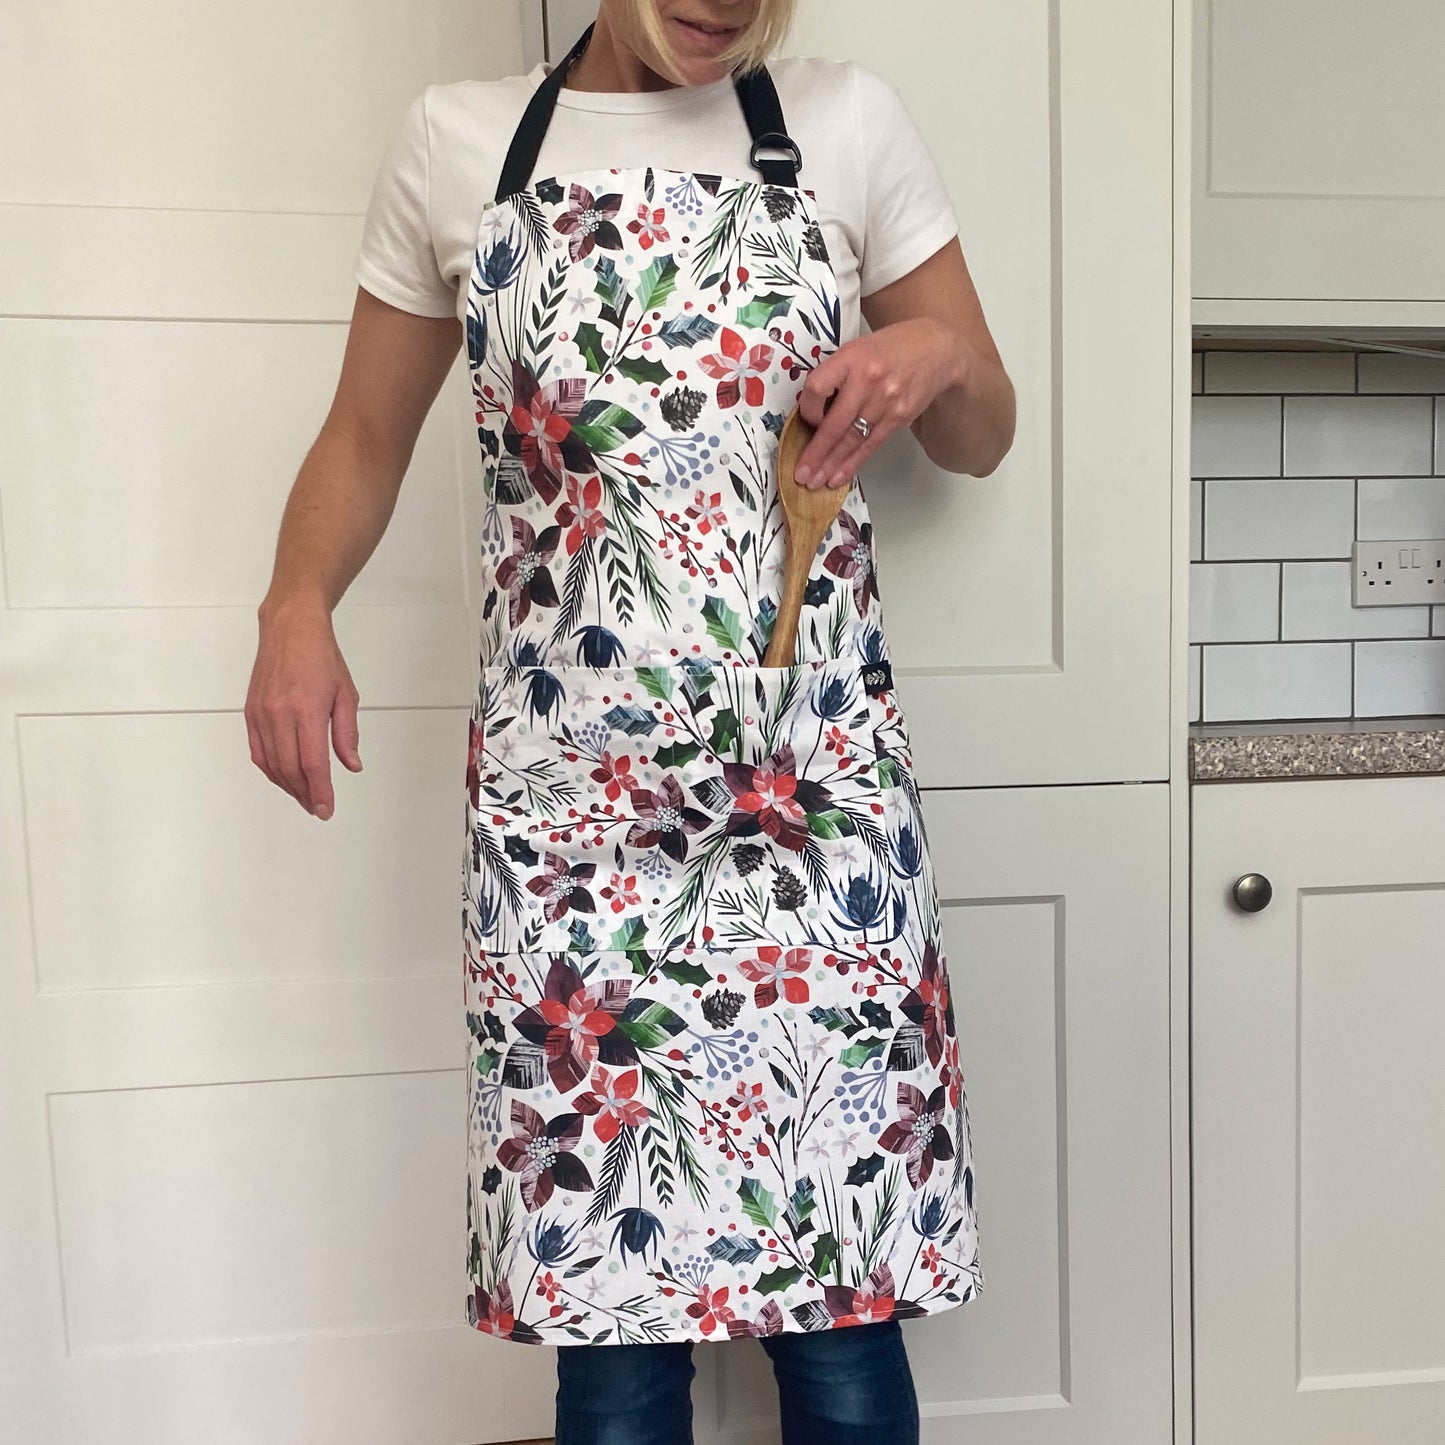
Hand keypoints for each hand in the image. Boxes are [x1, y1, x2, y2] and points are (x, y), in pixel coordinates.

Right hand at [245, 599, 362, 819]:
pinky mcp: (250, 713)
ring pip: (272, 764)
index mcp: (306, 710)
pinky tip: (284, 779)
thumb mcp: (346, 694)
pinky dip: (271, 770)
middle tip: (319, 808)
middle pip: (291, 768)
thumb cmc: (322, 658)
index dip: (320, 791)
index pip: (312, 763)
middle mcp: (279, 715)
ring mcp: (261, 715)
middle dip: (305, 794)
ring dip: (288, 786)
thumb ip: (347, 733)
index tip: (327, 809)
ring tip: (305, 798)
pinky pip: (258, 751)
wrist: (289, 628)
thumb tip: (351, 766)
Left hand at [793, 319, 966, 488]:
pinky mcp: (898, 418)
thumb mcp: (858, 348)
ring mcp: (885, 402)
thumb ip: (836, 374)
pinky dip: (852, 464)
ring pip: (851, 440)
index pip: (817, 388)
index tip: (806, 420)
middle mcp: (867, 381)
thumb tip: (813, 411)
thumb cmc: (891, 348)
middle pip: (834, 424)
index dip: (807, 409)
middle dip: (815, 453)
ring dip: (831, 465)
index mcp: (851, 358)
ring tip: (814, 482)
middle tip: (800, 475)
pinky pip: (870, 446)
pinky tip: (838, 477)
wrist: (937, 350)